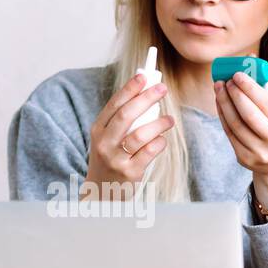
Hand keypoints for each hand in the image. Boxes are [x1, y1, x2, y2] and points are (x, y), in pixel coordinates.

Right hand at [83, 72, 175, 197]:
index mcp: (98, 130)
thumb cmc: (111, 158)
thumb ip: (122, 119)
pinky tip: (162, 140)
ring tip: (169, 119)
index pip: (114, 104)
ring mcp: (116, 159)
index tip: (143, 76)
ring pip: (140, 135)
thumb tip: (144, 91)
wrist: (102, 192)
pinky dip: (159, 143)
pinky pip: (149, 152)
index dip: (129, 89)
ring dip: (158, 123)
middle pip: (126, 115)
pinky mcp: (130, 173)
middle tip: (162, 89)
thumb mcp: (108, 138)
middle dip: (146, 99)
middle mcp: (104, 143)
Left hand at [214, 70, 267, 205]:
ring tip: (220, 88)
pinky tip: (220, 103)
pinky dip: (223, 115)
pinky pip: (229, 133)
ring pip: (235, 124)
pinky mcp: (244, 158)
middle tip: (227, 80)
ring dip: (224, 103)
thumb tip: (249, 60)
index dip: (250, 88)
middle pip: (248, 114)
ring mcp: (259, 152)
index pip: (267, 103)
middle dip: (235, 94)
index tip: (238, 74)